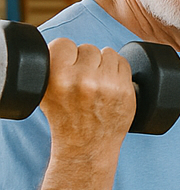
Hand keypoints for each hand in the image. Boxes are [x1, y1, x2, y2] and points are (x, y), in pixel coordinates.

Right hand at [40, 39, 135, 153]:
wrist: (87, 145)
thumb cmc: (64, 117)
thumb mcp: (44, 93)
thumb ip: (50, 67)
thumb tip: (61, 44)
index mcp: (57, 78)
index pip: (64, 43)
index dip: (67, 53)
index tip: (68, 64)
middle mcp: (82, 80)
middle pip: (88, 48)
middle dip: (86, 61)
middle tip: (84, 78)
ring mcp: (107, 85)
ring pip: (108, 53)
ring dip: (104, 63)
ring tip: (97, 81)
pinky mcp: (125, 91)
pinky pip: (123, 64)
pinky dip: (118, 70)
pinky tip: (110, 84)